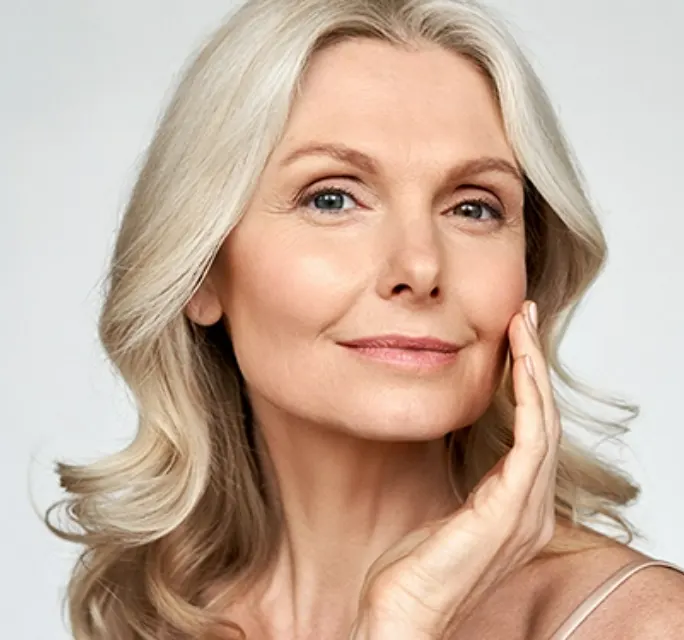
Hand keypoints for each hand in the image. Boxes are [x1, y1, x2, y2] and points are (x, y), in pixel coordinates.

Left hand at [349, 300, 560, 639]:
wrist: (399, 614)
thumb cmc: (414, 568)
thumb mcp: (443, 508)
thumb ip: (464, 478)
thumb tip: (455, 440)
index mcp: (516, 504)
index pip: (531, 430)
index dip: (527, 381)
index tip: (514, 339)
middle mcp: (531, 506)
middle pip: (544, 418)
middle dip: (535, 363)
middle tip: (525, 316)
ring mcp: (525, 512)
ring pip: (543, 422)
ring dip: (534, 370)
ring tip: (523, 326)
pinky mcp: (509, 513)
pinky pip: (530, 443)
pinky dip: (529, 400)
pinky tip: (520, 366)